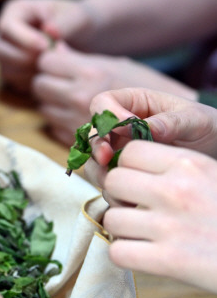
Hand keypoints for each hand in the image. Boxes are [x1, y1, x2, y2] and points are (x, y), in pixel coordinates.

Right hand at [0, 0, 93, 92]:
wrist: (82, 38)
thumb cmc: (77, 21)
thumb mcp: (77, 16)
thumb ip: (65, 23)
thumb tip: (49, 31)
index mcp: (16, 11)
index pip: (6, 26)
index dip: (23, 38)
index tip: (46, 46)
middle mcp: (5, 33)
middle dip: (23, 58)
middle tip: (48, 60)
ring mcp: (6, 54)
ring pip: (5, 69)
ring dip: (27, 72)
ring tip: (52, 68)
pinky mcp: (13, 71)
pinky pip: (14, 82)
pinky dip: (31, 83)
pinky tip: (50, 77)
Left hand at [33, 43, 197, 143]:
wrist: (172, 125)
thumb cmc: (143, 88)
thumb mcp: (115, 64)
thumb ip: (79, 59)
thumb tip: (54, 46)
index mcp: (90, 72)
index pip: (45, 62)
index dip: (50, 63)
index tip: (59, 66)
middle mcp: (79, 97)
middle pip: (39, 85)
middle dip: (48, 83)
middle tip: (63, 83)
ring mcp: (76, 122)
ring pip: (44, 109)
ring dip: (54, 104)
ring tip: (74, 102)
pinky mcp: (77, 143)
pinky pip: (54, 128)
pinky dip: (61, 124)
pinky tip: (79, 119)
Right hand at [84, 88, 216, 187]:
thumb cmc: (207, 126)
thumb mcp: (195, 120)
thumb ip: (169, 122)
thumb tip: (144, 128)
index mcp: (133, 103)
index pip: (102, 103)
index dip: (106, 115)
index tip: (125, 128)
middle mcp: (119, 127)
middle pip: (92, 134)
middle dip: (96, 146)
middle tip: (107, 158)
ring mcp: (119, 150)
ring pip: (93, 161)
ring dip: (100, 171)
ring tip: (116, 180)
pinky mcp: (123, 172)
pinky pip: (107, 181)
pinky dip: (111, 189)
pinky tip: (128, 194)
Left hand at [96, 141, 216, 293]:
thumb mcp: (215, 178)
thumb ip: (182, 170)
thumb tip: (136, 165)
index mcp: (191, 164)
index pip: (131, 152)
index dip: (129, 167)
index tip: (139, 182)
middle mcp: (176, 190)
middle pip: (113, 181)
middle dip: (119, 196)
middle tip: (136, 209)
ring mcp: (169, 226)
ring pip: (111, 218)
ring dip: (121, 229)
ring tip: (142, 235)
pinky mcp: (169, 261)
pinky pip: (117, 252)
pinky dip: (125, 255)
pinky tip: (144, 255)